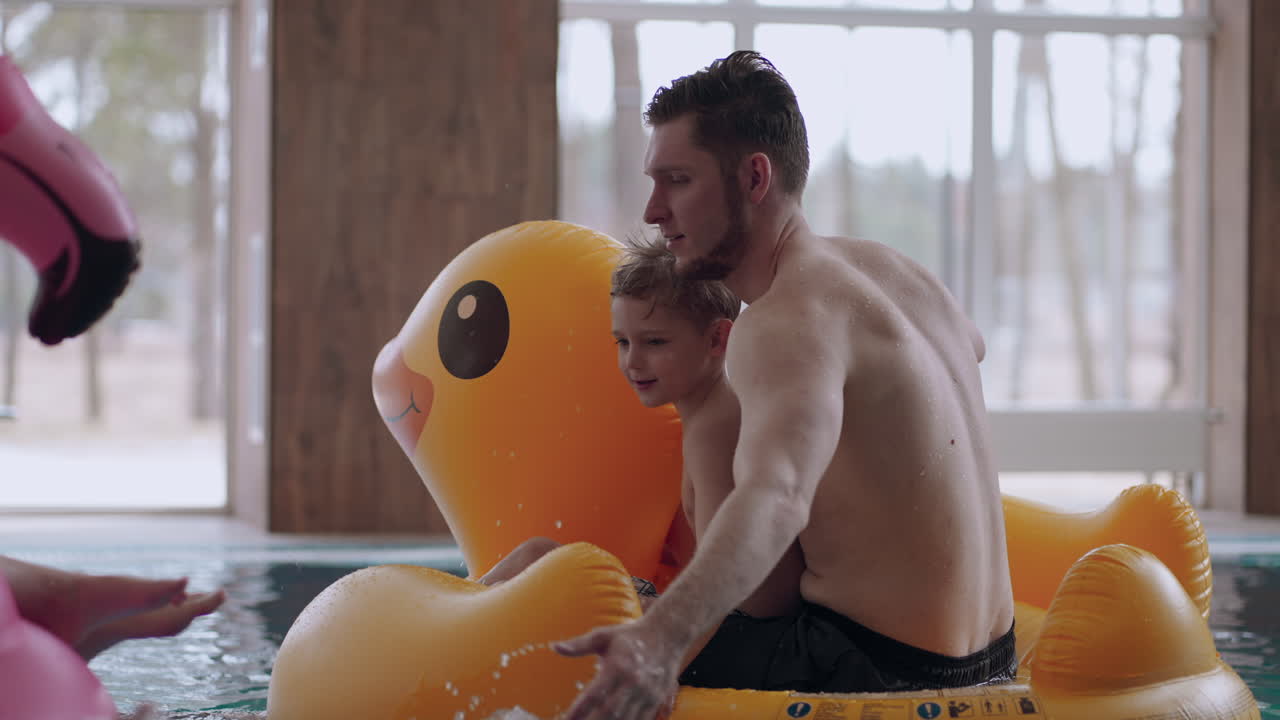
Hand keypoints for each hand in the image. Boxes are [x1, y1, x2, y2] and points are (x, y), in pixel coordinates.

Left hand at [553, 617, 684, 719]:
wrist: (667, 635)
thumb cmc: (630, 636)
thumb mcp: (604, 636)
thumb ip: (579, 644)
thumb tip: (555, 647)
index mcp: (618, 666)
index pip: (595, 694)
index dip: (579, 710)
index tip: (567, 719)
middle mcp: (633, 682)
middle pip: (609, 712)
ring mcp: (647, 694)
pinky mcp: (656, 701)